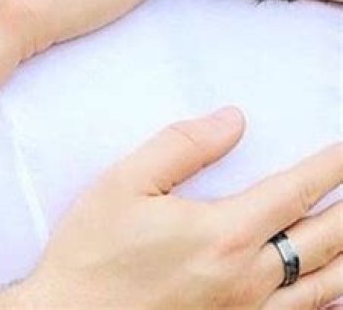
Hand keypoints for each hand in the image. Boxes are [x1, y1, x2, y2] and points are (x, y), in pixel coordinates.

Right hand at [16, 108, 342, 309]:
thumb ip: (181, 145)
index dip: (329, 167)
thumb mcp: (124, 184)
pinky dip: (327, 300)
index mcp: (223, 233)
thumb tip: (233, 120)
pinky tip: (335, 289)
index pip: (295, 191)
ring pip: (323, 285)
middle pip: (323, 240)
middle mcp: (247, 278)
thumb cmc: (93, 253)